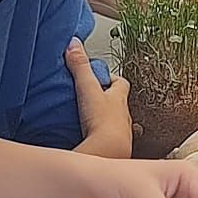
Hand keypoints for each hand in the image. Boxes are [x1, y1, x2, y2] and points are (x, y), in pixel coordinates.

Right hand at [68, 42, 130, 159]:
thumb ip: (80, 67)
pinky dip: (101, 139)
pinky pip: (108, 141)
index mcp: (119, 99)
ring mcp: (121, 133)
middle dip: (107, 100)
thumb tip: (74, 43)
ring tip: (89, 121)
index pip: (120, 83)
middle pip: (118, 103)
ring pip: (114, 123)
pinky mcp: (115, 149)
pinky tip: (90, 141)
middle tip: (91, 99)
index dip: (110, 78)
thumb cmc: (104, 123)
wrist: (109, 153)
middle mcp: (123, 115)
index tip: (99, 76)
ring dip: (104, 121)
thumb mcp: (88, 89)